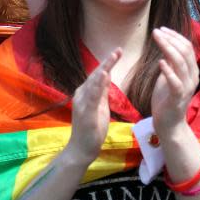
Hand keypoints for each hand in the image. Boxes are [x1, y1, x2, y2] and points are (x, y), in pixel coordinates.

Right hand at [68, 48, 121, 162]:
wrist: (81, 149)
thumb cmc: (91, 130)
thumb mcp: (99, 107)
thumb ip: (101, 93)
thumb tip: (106, 77)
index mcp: (85, 93)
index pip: (98, 75)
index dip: (107, 63)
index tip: (117, 52)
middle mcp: (81, 94)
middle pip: (96, 74)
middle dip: (107, 62)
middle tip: (118, 50)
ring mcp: (82, 102)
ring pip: (94, 81)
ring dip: (104, 68)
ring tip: (113, 57)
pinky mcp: (86, 111)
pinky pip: (92, 95)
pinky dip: (98, 84)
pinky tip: (104, 75)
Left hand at [150, 27, 198, 136]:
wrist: (169, 123)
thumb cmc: (167, 98)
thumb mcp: (169, 75)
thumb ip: (171, 62)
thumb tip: (167, 45)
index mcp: (191, 71)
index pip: (187, 47)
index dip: (175, 36)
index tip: (161, 29)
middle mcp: (192, 77)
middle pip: (185, 51)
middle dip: (170, 39)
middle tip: (156, 31)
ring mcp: (186, 87)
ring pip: (180, 63)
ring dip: (167, 48)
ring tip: (156, 38)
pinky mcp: (177, 98)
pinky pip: (175, 82)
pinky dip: (168, 71)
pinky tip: (160, 62)